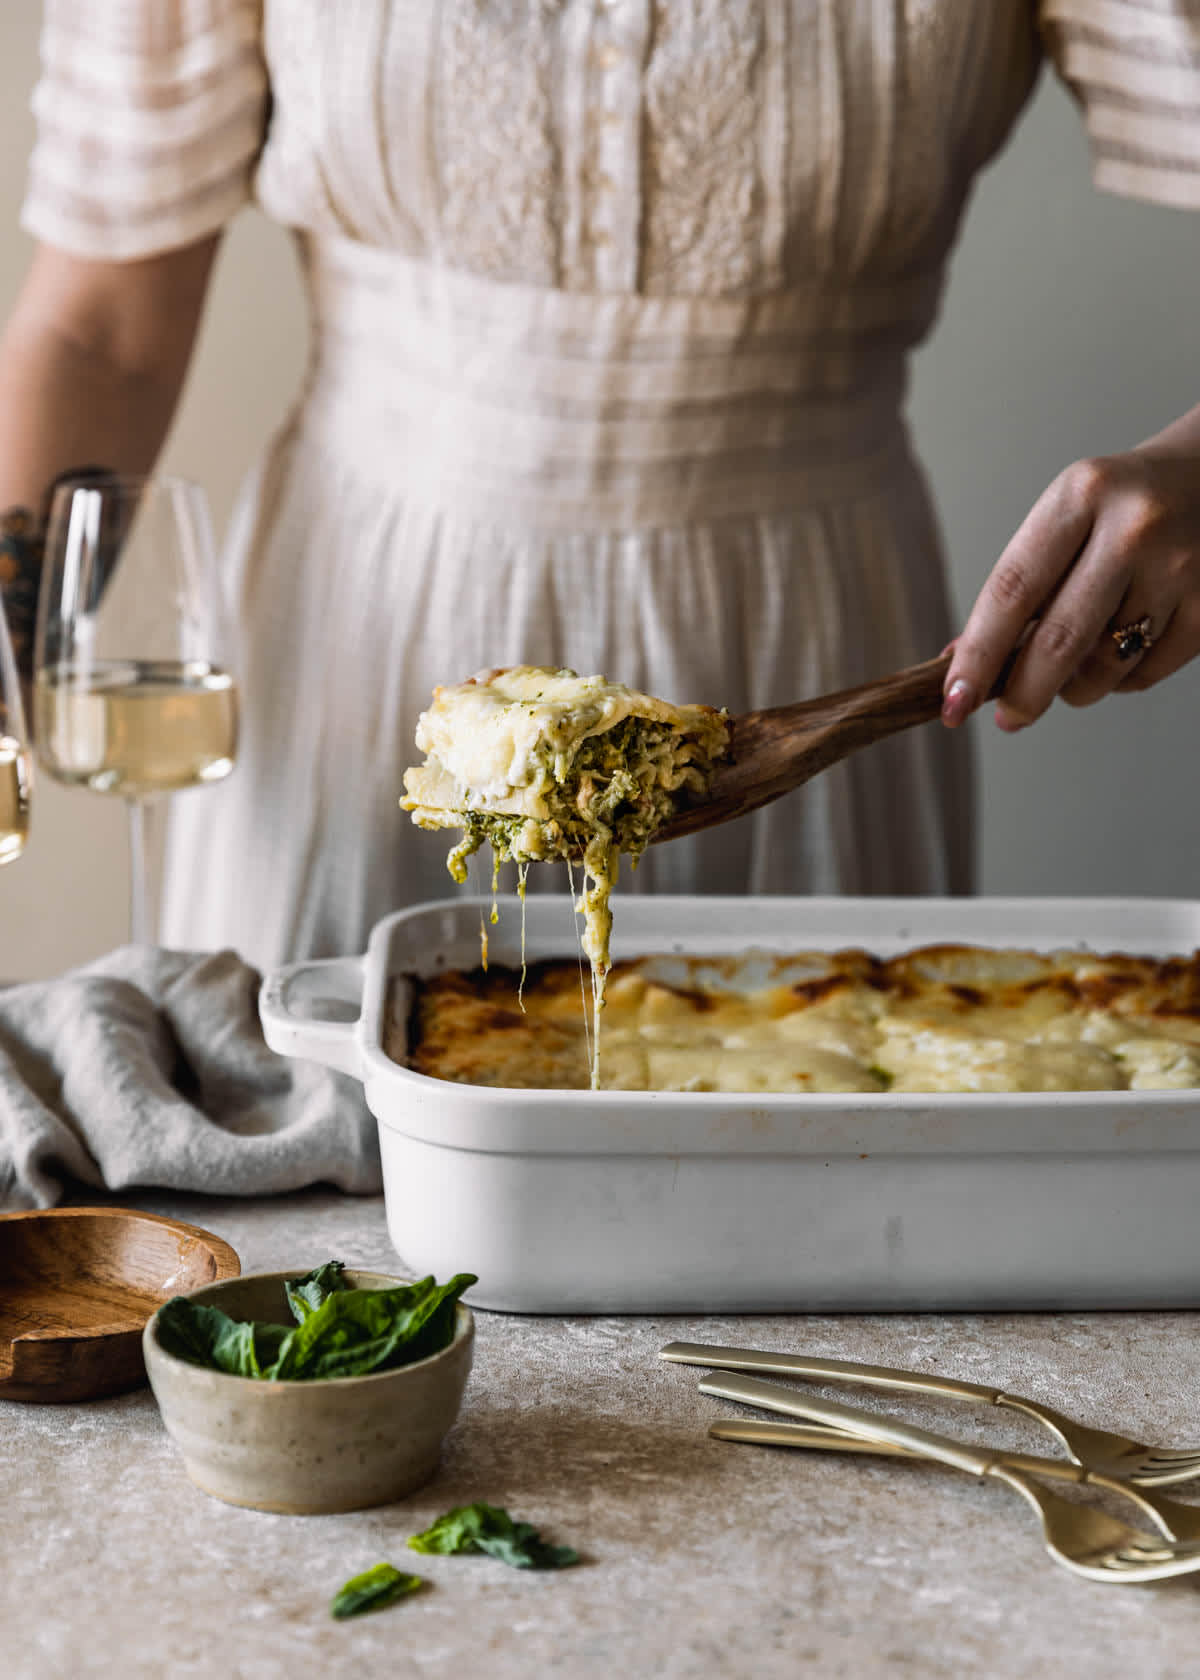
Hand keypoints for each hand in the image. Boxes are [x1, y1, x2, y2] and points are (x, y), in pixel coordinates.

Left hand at [941, 440, 1199, 730]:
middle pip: (1058, 640)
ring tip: (1074, 666)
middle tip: (1007, 718)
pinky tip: (1122, 648)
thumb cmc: (1126, 503)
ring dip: (1075, 686)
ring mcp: (1180, 568)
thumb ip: (1021, 584)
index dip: (977, 655)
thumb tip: (962, 661)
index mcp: (1080, 497)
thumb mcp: (1067, 516)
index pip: (1012, 591)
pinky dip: (1121, 679)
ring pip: (1104, 666)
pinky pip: (1145, 674)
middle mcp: (1133, 529)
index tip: (954, 700)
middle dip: (1023, 693)